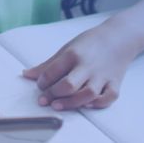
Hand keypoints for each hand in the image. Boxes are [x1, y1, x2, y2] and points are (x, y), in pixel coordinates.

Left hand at [22, 27, 138, 110]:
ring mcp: (103, 76)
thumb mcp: (66, 49)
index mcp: (73, 54)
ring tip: (58, 105)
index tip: (40, 86)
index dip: (43, 82)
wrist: (118, 38)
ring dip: (72, 103)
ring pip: (88, 94)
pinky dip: (99, 104)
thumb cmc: (89, 44)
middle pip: (69, 85)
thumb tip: (26, 75)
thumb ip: (47, 65)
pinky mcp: (115, 83)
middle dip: (54, 94)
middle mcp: (88, 66)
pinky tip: (86, 105)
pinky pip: (109, 97)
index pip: (53, 71)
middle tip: (44, 100)